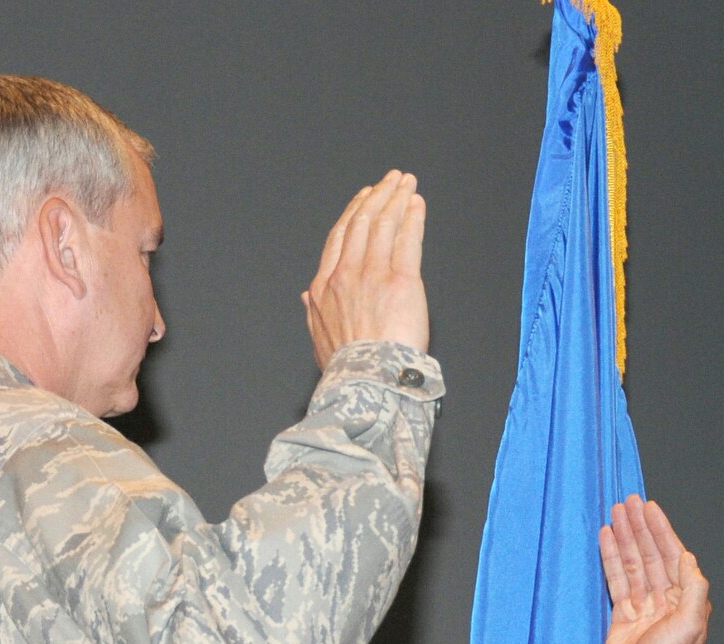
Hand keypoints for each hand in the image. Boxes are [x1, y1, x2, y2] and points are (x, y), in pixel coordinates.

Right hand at [303, 169, 428, 368]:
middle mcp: (346, 274)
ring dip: (396, 198)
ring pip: (383, 224)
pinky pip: (407, 239)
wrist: (366, 382)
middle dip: (378, 196)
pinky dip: (412, 217)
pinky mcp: (401, 281)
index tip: (364, 199)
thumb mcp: (319, 340)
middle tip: (390, 181)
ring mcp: (373, 275)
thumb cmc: (347, 368)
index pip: (339, 237)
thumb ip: (314, 312)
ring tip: (406, 184)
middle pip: (361, 223)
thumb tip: (306, 296)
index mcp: (323, 288)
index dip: (354, 213)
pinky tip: (417, 204)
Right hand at [599, 497, 710, 643]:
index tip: (649, 508)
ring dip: (625, 537)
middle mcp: (665, 600)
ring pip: (633, 564)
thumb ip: (692, 589)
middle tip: (628, 502)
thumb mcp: (690, 625)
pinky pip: (616, 580)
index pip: (672, 556)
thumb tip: (687, 557)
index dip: (661, 531)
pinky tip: (606, 539)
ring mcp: (643, 606)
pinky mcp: (622, 614)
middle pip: (651, 555)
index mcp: (685, 600)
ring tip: (615, 513)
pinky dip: (611, 558)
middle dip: (640, 528)